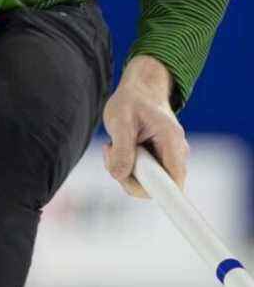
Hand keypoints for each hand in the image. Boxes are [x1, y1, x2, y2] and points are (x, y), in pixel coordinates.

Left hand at [101, 55, 189, 198]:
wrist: (140, 89)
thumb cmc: (132, 101)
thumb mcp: (120, 120)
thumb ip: (121, 149)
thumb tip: (118, 175)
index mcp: (172, 142)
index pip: (175, 183)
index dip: (165, 197)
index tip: (147, 197)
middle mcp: (175, 154)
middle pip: (155, 187)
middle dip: (128, 175)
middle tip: (111, 151)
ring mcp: (166, 159)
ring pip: (144, 182)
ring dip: (123, 168)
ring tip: (113, 144)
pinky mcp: (156, 161)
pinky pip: (140, 175)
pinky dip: (125, 165)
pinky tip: (118, 146)